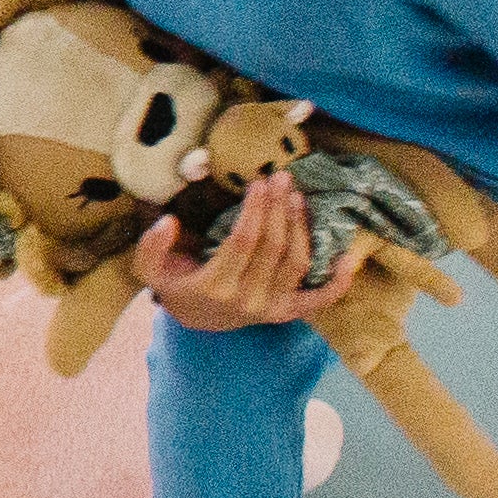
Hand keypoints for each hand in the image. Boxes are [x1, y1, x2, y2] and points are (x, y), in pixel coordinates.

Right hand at [133, 176, 362, 333]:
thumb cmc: (175, 284)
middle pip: (272, 247)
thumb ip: (151, 246)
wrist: (194, 320)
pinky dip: (337, 283)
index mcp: (215, 287)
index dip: (255, 210)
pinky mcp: (286, 313)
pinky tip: (348, 258)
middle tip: (282, 177)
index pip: (242, 242)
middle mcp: (246, 300)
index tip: (259, 182)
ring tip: (297, 196)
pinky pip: (317, 301)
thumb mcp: (149, 269)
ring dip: (301, 227)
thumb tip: (169, 221)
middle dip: (279, 208)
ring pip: (296, 263)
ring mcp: (270, 309)